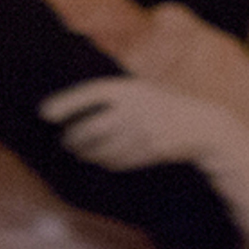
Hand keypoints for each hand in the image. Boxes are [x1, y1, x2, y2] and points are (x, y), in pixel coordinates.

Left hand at [40, 76, 247, 171]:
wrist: (203, 125)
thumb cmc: (165, 104)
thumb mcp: (142, 90)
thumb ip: (115, 96)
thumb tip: (72, 104)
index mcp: (130, 88)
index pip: (90, 93)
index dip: (66, 103)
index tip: (45, 114)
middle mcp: (135, 108)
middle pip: (91, 128)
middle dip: (74, 137)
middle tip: (65, 140)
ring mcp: (144, 131)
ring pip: (103, 147)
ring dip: (86, 152)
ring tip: (77, 151)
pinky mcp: (151, 151)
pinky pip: (118, 160)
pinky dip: (105, 161)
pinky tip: (99, 159)